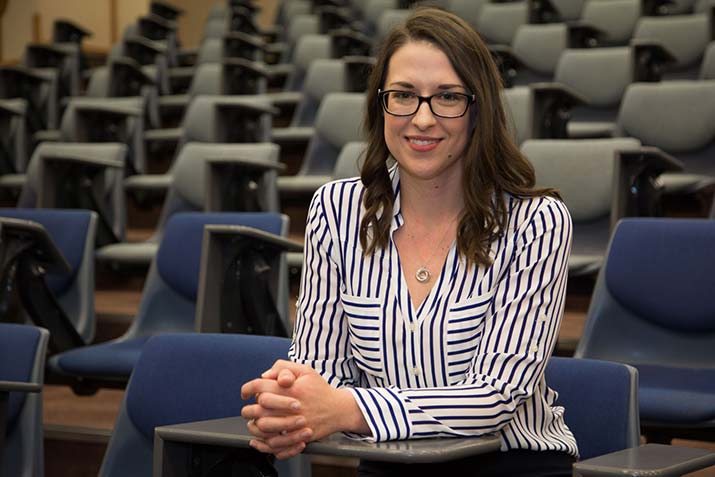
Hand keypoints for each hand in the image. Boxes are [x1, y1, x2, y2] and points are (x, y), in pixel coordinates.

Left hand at [241, 360, 368, 457]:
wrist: (339, 409)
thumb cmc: (320, 389)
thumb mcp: (305, 370)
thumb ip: (284, 367)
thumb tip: (265, 375)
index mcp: (290, 388)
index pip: (260, 386)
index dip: (248, 388)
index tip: (245, 393)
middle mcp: (290, 406)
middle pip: (257, 408)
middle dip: (249, 408)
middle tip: (250, 408)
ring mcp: (293, 423)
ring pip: (263, 427)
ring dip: (254, 424)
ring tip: (255, 422)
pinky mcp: (297, 437)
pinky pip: (274, 443)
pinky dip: (263, 442)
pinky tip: (261, 437)